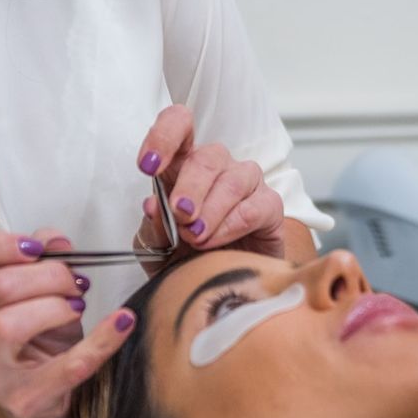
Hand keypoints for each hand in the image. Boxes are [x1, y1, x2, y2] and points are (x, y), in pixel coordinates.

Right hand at [0, 227, 137, 417]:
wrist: (42, 406)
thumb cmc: (34, 344)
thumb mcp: (36, 292)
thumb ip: (42, 258)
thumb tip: (55, 241)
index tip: (34, 247)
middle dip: (47, 275)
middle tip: (72, 282)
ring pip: (7, 325)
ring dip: (56, 306)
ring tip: (77, 307)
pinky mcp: (23, 400)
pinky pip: (66, 366)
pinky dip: (101, 340)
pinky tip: (121, 323)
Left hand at [135, 105, 284, 259]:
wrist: (218, 292)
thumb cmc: (186, 259)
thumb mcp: (156, 248)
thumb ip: (152, 228)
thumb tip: (153, 206)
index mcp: (182, 166)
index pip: (178, 126)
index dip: (163, 136)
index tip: (148, 165)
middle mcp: (216, 168)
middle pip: (206, 157)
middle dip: (189, 188)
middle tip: (180, 216)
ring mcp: (246, 183)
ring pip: (231, 180)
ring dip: (210, 211)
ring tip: (195, 237)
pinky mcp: (269, 207)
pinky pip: (254, 207)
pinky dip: (230, 226)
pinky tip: (215, 241)